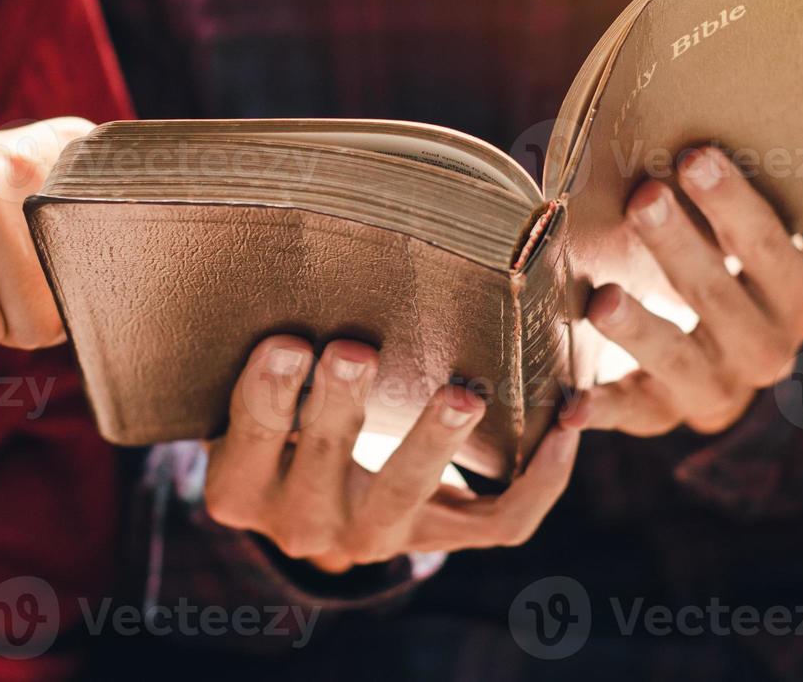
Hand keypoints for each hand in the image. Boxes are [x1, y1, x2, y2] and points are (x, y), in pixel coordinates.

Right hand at [204, 335, 581, 574]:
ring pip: (408, 495)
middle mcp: (302, 524)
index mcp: (241, 489)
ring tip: (460, 393)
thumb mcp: (241, 404)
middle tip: (355, 352)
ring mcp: (373, 538)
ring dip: (433, 443)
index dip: (265, 395)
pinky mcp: (436, 539)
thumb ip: (254, 358)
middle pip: (325, 465)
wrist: (306, 505)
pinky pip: (498, 523)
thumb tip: (273, 263)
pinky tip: (561, 430)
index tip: (286, 342)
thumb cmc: (272, 422)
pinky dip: (538, 483)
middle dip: (339, 407)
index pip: (250, 441)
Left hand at [562, 145, 802, 435]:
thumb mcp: (739, 236)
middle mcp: (767, 352)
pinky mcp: (664, 416)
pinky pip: (632, 414)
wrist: (729, 354)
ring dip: (642, 331)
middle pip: (722, 302)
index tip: (695, 156)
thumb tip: (661, 116)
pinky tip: (570, 404)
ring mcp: (717, 390)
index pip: (772, 251)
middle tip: (644, 198)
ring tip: (604, 300)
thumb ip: (717, 198)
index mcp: (800, 300)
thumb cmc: (727, 265)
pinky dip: (601, 410)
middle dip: (680, 249)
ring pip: (680, 363)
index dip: (735, 206)